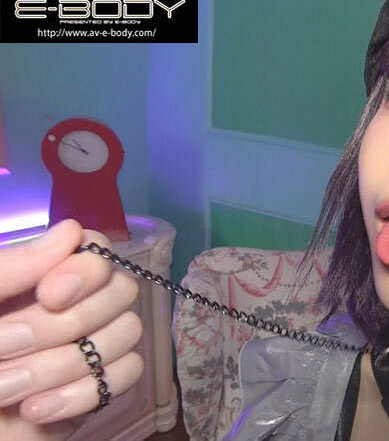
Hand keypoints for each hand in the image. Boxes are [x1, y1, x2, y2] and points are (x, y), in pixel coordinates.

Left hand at [0, 219, 143, 438]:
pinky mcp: (98, 389)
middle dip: (63, 324)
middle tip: (5, 346)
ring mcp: (89, 348)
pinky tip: (34, 409)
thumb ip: (10, 268)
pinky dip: (79, 394)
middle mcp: (72, 307)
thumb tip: (71, 231)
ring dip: (59, 366)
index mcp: (37, 280)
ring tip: (5, 389)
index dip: (87, 268)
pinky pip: (126, 376)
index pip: (97, 250)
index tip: (48, 295)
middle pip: (122, 290)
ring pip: (126, 333)